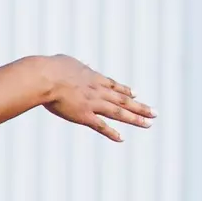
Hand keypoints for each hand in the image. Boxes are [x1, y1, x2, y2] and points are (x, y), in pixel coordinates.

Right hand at [39, 55, 154, 140]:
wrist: (46, 78)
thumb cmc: (50, 68)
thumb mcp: (65, 62)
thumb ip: (73, 65)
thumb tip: (75, 63)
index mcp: (93, 78)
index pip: (113, 86)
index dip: (125, 91)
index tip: (135, 94)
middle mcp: (98, 91)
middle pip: (123, 100)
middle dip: (140, 107)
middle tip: (154, 113)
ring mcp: (93, 104)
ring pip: (119, 113)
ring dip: (135, 119)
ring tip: (148, 124)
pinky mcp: (84, 115)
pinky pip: (101, 126)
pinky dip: (111, 132)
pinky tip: (121, 138)